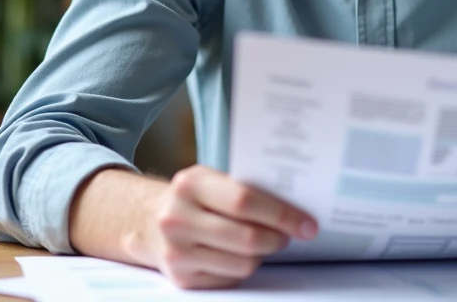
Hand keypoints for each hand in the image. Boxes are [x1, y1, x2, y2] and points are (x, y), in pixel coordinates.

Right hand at [154, 165, 317, 289]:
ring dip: (262, 255)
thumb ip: (245, 188)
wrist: (149, 221)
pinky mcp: (181, 277)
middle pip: (247, 238)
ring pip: (243, 263)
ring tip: (264, 242)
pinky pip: (231, 278)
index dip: (282, 214)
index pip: (245, 201)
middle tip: (291, 235)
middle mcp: (178, 218)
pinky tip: (238, 253)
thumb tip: (294, 207)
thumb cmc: (194, 198)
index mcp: (191, 184)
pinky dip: (242, 267)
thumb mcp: (212, 179)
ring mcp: (177, 251)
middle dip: (279, 238)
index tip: (307, 223)